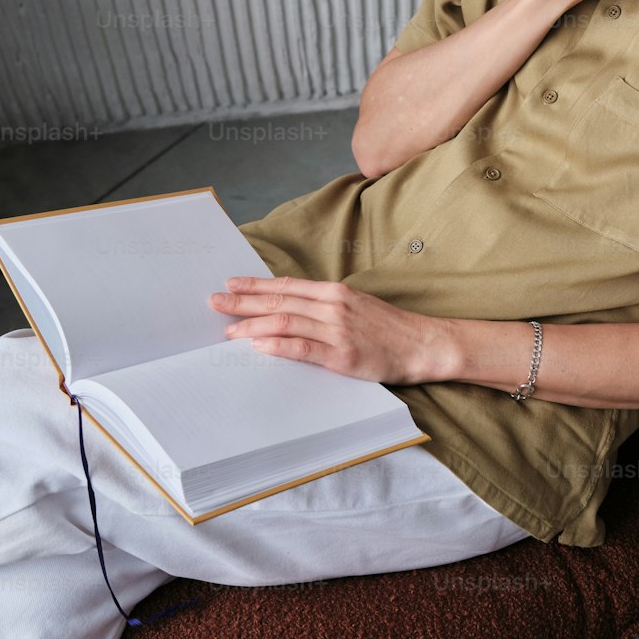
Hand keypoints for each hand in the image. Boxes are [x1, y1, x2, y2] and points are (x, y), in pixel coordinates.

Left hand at [208, 275, 445, 384]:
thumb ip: (325, 305)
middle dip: (243, 302)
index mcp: (335, 292)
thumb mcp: (356, 306)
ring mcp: (337, 329)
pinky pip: (303, 348)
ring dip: (253, 325)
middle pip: (279, 301)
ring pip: (285, 322)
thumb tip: (292, 308)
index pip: (286, 286)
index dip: (255, 285)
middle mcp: (333, 305)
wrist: (423, 344)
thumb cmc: (390, 328)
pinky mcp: (343, 354)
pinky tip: (258, 346)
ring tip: (228, 329)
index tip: (230, 284)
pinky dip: (278, 345)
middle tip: (214, 302)